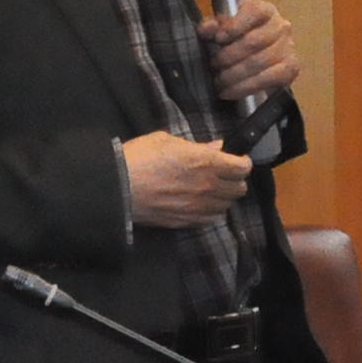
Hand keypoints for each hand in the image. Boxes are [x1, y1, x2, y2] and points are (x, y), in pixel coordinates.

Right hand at [120, 131, 253, 226]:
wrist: (118, 186)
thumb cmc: (140, 156)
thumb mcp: (168, 141)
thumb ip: (197, 146)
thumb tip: (216, 147)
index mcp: (206, 162)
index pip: (242, 168)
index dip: (243, 162)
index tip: (238, 160)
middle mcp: (208, 187)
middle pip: (239, 189)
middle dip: (235, 180)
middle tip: (225, 175)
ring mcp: (198, 207)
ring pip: (227, 206)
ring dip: (224, 197)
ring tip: (213, 190)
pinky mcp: (187, 221)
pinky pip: (211, 219)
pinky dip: (211, 211)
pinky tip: (202, 203)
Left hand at [199, 0, 298, 103]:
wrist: (254, 59)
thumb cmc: (235, 40)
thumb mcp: (220, 30)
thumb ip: (210, 26)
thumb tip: (208, 28)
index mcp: (264, 10)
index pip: (255, 12)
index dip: (235, 25)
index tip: (218, 38)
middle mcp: (281, 26)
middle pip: (254, 41)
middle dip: (229, 56)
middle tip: (214, 65)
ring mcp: (289, 47)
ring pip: (259, 62)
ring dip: (234, 74)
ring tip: (219, 80)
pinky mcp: (291, 69)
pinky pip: (268, 79)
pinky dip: (245, 87)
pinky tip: (229, 91)